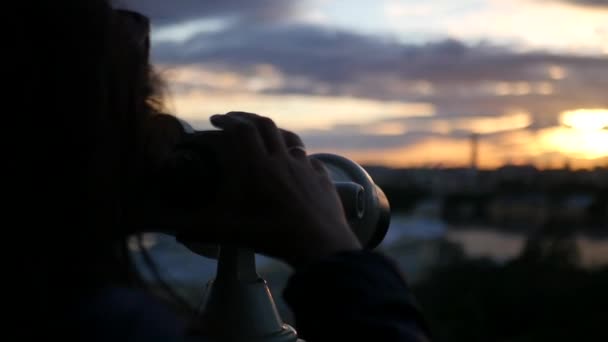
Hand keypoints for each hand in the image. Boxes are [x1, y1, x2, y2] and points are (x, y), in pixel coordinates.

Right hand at [179, 112, 361, 266]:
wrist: (319, 245)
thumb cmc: (271, 236)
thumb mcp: (228, 233)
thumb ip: (198, 229)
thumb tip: (172, 232)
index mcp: (258, 166)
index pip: (242, 129)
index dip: (227, 120)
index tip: (216, 119)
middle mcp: (283, 160)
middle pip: (265, 125)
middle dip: (247, 118)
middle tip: (235, 120)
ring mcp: (305, 167)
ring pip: (290, 138)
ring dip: (275, 132)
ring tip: (265, 135)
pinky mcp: (323, 178)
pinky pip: (310, 159)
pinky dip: (299, 157)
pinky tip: (296, 165)